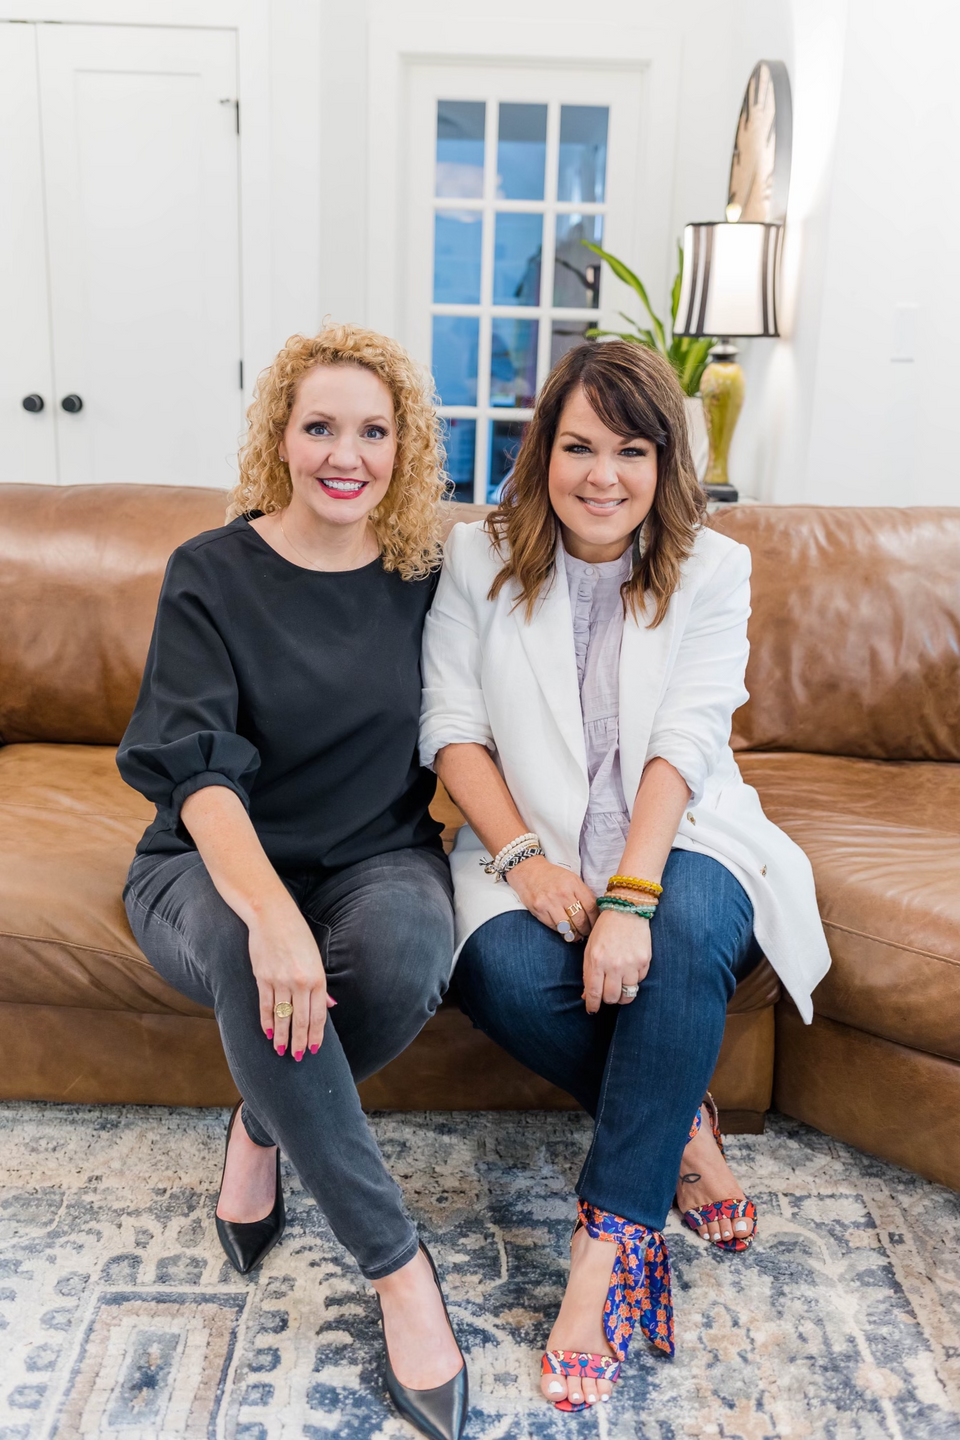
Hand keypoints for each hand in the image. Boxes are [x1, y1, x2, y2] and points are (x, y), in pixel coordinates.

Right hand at [247, 896, 334, 1058]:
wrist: (272, 916)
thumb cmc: (297, 936)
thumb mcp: (315, 959)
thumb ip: (320, 986)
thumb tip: (329, 1007)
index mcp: (316, 978)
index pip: (317, 1016)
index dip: (316, 1035)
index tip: (314, 1049)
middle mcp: (299, 982)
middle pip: (301, 1021)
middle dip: (300, 1042)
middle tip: (299, 1058)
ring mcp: (280, 981)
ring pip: (282, 1017)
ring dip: (282, 1037)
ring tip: (281, 1051)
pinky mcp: (262, 978)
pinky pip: (265, 1006)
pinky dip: (266, 1022)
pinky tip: (268, 1033)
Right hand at [505, 855, 597, 939]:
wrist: (528, 870)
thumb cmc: (552, 876)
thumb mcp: (571, 879)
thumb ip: (582, 893)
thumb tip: (594, 913)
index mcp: (573, 884)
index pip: (591, 907)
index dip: (595, 920)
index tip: (595, 925)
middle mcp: (562, 893)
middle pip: (580, 919)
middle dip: (585, 930)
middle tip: (586, 932)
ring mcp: (549, 902)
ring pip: (567, 927)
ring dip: (574, 935)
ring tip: (576, 936)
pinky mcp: (538, 910)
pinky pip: (554, 927)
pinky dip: (561, 931)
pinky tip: (564, 930)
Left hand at [581, 909, 651, 1012]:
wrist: (626, 910)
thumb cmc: (605, 929)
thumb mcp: (590, 948)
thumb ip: (588, 972)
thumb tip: (587, 995)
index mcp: (596, 961)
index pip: (594, 992)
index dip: (592, 1005)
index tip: (592, 1010)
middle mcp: (614, 965)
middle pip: (611, 997)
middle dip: (608, 999)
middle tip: (607, 993)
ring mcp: (631, 964)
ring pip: (627, 994)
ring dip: (622, 994)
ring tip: (619, 986)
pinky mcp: (644, 962)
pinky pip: (639, 981)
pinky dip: (634, 980)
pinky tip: (630, 970)